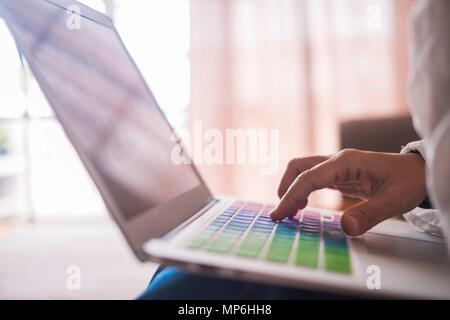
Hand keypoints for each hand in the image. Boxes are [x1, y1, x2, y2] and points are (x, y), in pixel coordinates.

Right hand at [270, 149, 426, 235]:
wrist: (418, 172)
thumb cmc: (408, 181)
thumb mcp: (393, 200)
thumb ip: (368, 214)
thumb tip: (345, 229)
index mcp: (345, 162)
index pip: (308, 178)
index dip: (290, 195)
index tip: (279, 214)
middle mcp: (337, 160)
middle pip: (299, 167)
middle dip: (285, 188)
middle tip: (281, 214)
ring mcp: (337, 166)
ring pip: (303, 171)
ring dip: (292, 188)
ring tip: (291, 212)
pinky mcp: (339, 174)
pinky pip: (313, 179)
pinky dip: (302, 190)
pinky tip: (302, 205)